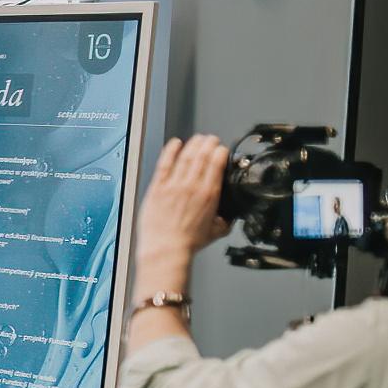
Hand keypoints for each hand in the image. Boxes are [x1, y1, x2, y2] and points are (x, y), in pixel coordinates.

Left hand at [137, 134, 231, 274]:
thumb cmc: (187, 242)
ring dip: (193, 144)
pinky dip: (170, 151)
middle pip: (202, 155)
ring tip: (198, 139)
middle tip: (211, 139)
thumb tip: (230, 216)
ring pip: (186, 156)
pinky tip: (174, 144)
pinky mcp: (157, 188)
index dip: (221, 152)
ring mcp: (173, 186)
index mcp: (209, 194)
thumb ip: (226, 219)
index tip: (221, 149)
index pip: (217, 163)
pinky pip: (164, 164)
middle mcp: (192, 186)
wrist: (166, 249)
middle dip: (209, 143)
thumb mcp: (217, 231)